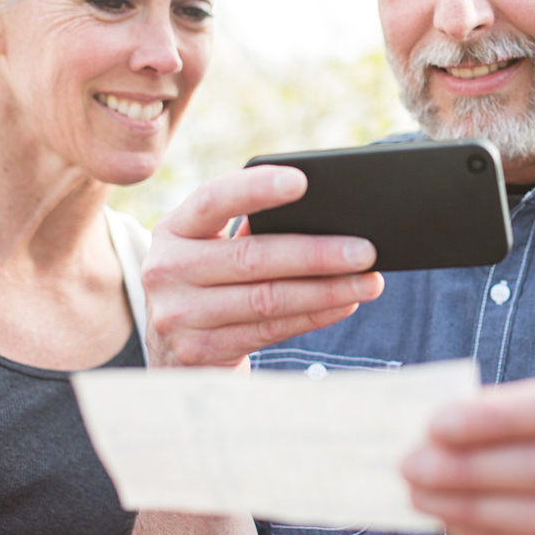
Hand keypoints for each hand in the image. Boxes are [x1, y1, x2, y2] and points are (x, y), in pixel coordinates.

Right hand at [141, 164, 383, 368]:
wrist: (174, 353)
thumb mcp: (211, 253)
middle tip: (366, 249)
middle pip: (251, 257)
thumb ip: (248, 233)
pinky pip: (269, 330)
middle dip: (315, 252)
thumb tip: (325, 220)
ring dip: (326, 290)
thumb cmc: (210, 286)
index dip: (255, 189)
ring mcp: (179, 316)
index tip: (301, 181)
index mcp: (173, 230)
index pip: (213, 200)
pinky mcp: (200, 352)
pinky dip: (313, 315)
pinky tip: (344, 304)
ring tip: (368, 282)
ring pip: (267, 298)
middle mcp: (166, 270)